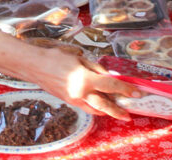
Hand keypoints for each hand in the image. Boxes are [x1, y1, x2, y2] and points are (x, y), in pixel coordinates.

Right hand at [0, 31, 137, 119]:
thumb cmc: (56, 57)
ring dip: (106, 111)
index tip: (135, 92)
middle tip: (128, 115)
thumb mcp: (79, 57)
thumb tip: (106, 74)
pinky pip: (84, 106)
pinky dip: (93, 107)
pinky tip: (98, 104)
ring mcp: (73, 99)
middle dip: (118, 110)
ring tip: (115, 111)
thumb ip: (95, 67)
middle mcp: (81, 93)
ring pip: (94, 109)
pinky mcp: (67, 101)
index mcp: (85, 79)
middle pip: (104, 105)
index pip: (110, 85)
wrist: (35, 66)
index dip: (125, 89)